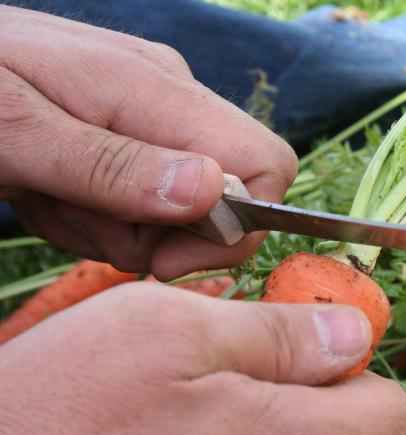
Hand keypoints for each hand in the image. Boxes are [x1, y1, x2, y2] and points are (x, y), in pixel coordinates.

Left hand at [0, 6, 297, 279]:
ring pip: (178, 214)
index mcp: (160, 91)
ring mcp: (151, 117)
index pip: (266, 166)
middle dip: (157, 236)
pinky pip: (142, 206)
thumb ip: (112, 166)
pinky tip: (51, 192)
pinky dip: (97, 218)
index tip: (163, 258)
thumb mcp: (16, 135)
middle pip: (224, 202)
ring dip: (113, 228)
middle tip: (78, 217)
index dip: (236, 227)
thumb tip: (214, 193)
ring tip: (50, 197)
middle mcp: (171, 100)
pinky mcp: (128, 137)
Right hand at [0, 283, 405, 434]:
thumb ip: (280, 334)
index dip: (363, 369)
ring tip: (221, 406)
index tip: (316, 344)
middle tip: (259, 371)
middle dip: (330, 401)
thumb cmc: (69, 407)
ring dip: (289, 430)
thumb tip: (354, 331)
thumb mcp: (173, 328)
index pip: (396, 415)